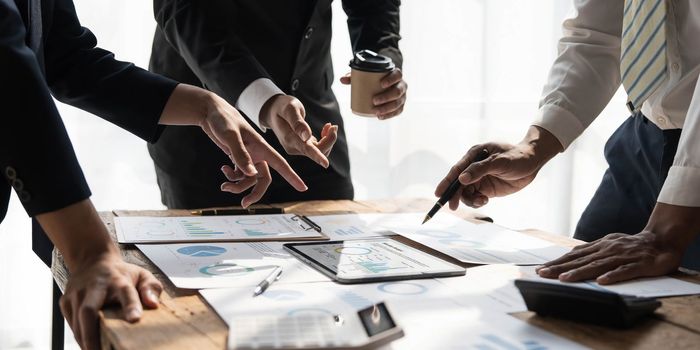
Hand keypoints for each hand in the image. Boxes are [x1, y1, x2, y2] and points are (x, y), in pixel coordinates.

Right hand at [60, 253, 161, 349]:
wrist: (92, 261)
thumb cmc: (121, 273)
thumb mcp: (142, 275)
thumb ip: (151, 288)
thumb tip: (153, 304)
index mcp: (118, 280)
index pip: (125, 292)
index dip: (131, 306)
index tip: (135, 319)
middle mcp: (94, 286)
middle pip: (89, 311)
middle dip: (92, 335)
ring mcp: (76, 293)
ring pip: (77, 321)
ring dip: (85, 341)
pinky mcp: (65, 301)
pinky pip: (71, 324)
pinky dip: (79, 337)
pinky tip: (88, 345)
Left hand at [159, 84, 307, 207]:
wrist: (211, 111)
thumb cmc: (223, 119)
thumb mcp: (231, 136)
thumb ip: (240, 154)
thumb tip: (251, 174)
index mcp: (261, 147)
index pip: (281, 164)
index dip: (292, 177)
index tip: (303, 188)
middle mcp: (257, 154)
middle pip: (263, 180)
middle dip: (255, 193)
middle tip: (244, 204)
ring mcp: (248, 156)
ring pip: (249, 179)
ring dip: (237, 186)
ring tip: (224, 186)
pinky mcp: (238, 156)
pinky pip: (239, 174)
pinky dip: (232, 177)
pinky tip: (224, 170)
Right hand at [260, 94, 337, 167]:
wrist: (274, 111)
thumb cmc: (282, 107)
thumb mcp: (289, 109)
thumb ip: (297, 122)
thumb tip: (307, 136)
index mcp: (289, 138)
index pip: (306, 149)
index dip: (317, 156)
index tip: (326, 164)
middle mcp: (293, 147)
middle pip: (317, 151)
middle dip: (329, 140)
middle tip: (334, 126)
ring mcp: (298, 148)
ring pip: (320, 150)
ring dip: (329, 139)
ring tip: (330, 126)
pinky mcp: (303, 146)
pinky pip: (318, 148)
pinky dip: (326, 139)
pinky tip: (326, 128)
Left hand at [340, 69, 407, 118]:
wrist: (386, 83)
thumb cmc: (376, 78)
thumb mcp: (366, 75)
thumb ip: (355, 76)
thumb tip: (341, 80)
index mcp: (396, 75)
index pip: (397, 75)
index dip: (391, 79)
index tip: (381, 84)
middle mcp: (402, 85)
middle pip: (398, 91)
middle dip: (387, 97)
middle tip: (374, 101)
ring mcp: (402, 96)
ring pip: (398, 103)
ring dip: (387, 108)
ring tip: (376, 112)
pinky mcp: (401, 106)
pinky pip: (398, 111)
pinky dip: (389, 115)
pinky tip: (380, 117)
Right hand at [434, 126, 561, 209]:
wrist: (533, 163)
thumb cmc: (517, 157)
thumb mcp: (499, 162)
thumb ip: (480, 169)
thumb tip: (461, 179)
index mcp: (474, 156)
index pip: (456, 170)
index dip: (446, 182)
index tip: (438, 194)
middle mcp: (473, 167)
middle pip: (458, 184)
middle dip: (455, 195)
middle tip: (453, 207)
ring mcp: (479, 178)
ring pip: (466, 193)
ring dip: (470, 200)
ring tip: (482, 201)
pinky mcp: (486, 188)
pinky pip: (475, 198)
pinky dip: (477, 202)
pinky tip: (485, 201)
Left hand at [536, 231, 683, 283]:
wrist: (661, 240)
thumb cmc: (632, 246)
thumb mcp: (609, 245)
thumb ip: (592, 251)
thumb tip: (571, 255)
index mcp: (600, 245)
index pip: (574, 255)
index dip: (557, 262)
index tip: (541, 269)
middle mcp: (607, 249)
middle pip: (580, 260)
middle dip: (560, 267)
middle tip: (542, 274)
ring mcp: (622, 256)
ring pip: (598, 265)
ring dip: (580, 272)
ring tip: (564, 279)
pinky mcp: (638, 264)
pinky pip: (624, 271)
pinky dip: (613, 276)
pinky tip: (602, 282)